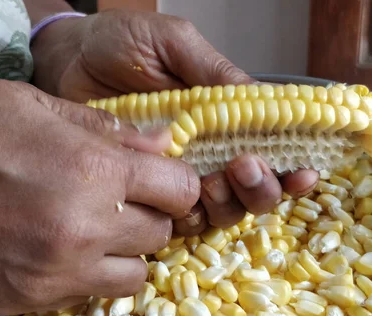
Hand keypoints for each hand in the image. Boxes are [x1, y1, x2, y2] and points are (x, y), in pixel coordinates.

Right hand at [0, 80, 198, 314]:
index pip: (179, 187)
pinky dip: (97, 274)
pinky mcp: (38, 300)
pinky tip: (68, 250)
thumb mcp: (27, 105)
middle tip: (120, 198)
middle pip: (163, 231)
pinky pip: (97, 294)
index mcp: (93, 168)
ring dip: (129, 250)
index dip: (173, 180)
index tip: (157, 177)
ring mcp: (64, 271)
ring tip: (96, 228)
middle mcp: (89, 226)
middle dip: (150, 212)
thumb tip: (158, 141)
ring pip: (138, 272)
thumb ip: (102, 126)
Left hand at [31, 9, 318, 234]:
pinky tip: (184, 199)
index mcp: (222, 116)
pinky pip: (174, 216)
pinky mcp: (143, 187)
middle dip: (260, 188)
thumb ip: (214, 72)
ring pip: (219, 208)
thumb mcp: (174, 44)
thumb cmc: (121, 43)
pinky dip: (187, 215)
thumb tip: (262, 100)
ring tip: (219, 179)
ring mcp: (175, 173)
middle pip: (250, 189)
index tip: (304, 170)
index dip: (291, 166)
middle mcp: (206, 150)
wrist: (67, 58)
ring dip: (230, 203)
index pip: (269, 147)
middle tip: (246, 168)